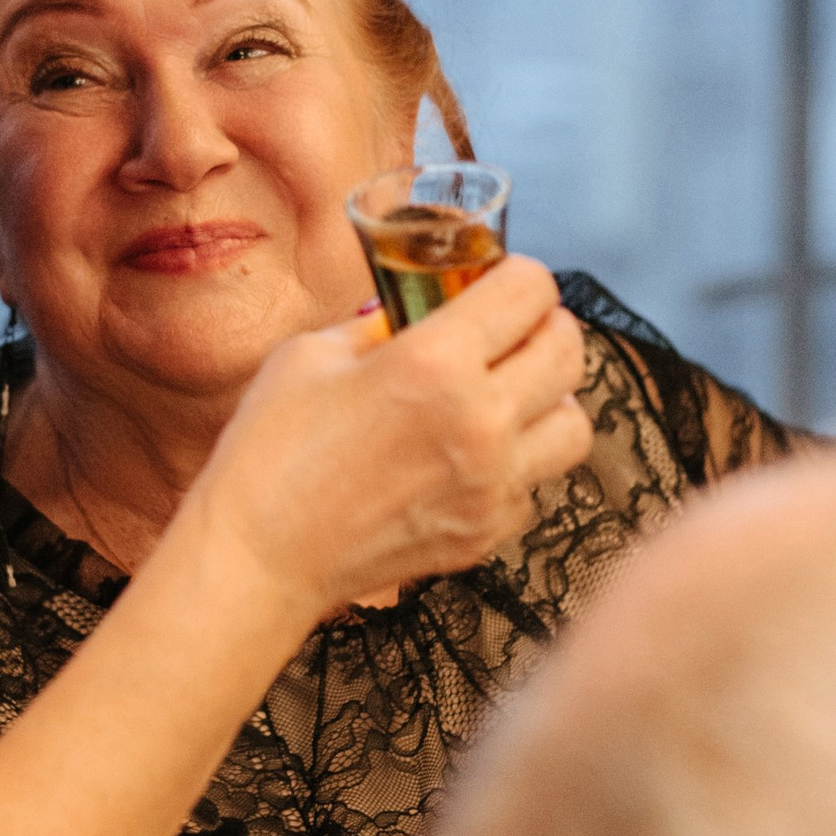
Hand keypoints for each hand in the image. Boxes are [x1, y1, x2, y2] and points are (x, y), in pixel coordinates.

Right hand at [185, 254, 590, 629]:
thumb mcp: (311, 355)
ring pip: (574, 424)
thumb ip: (378, 323)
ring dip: (549, 399)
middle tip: (513, 329)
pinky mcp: (488, 532)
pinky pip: (536, 483)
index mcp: (434, 363)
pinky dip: (517, 462)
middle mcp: (480, 423)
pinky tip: (470, 456)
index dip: (519, 275)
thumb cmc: (269, 452)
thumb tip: (410, 309)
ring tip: (508, 395)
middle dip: (545, 327)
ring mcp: (492, 486)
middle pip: (570, 351)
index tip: (500, 281)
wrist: (260, 560)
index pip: (531, 289)